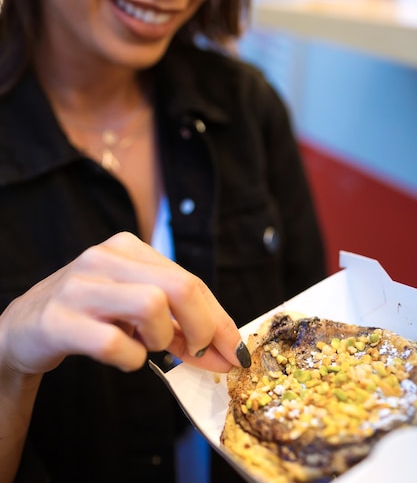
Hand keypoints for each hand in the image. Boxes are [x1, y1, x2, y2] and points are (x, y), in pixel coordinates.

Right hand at [0, 232, 249, 376]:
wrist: (24, 326)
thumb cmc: (89, 313)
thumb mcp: (133, 305)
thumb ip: (175, 319)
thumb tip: (223, 348)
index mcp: (128, 247)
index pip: (190, 280)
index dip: (218, 319)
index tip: (233, 351)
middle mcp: (105, 258)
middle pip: (180, 286)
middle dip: (203, 328)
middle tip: (200, 356)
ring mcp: (81, 286)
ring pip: (151, 305)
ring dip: (160, 339)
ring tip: (146, 346)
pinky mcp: (60, 320)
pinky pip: (113, 344)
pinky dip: (129, 359)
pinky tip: (123, 356)